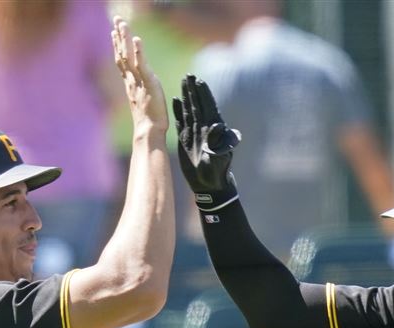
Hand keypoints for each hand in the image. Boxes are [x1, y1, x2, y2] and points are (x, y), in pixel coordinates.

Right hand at [111, 16, 167, 133]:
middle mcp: (132, 80)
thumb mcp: (143, 102)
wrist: (148, 132)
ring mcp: (138, 81)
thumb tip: (143, 88)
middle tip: (116, 20)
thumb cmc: (148, 122)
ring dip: (125, 39)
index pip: (121, 61)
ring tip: (122, 24)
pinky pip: (142, 66)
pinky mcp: (148, 84)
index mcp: (130, 84)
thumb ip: (141, 92)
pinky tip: (137, 40)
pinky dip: (139, 52)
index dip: (117, 46)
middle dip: (118, 36)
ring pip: (128, 56)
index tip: (113, 33)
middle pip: (121, 54)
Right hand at [172, 74, 241, 206]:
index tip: (199, 81)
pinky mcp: (186, 140)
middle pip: (197, 104)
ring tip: (183, 83)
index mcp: (212, 130)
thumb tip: (219, 125)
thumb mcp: (218, 157)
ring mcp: (194, 133)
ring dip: (186, 97)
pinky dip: (177, 111)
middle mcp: (203, 128)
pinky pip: (181, 122)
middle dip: (193, 90)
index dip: (203, 94)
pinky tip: (174, 101)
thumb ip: (218, 142)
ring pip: (189, 110)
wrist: (210, 185)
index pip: (208, 107)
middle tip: (189, 75)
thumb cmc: (216, 173)